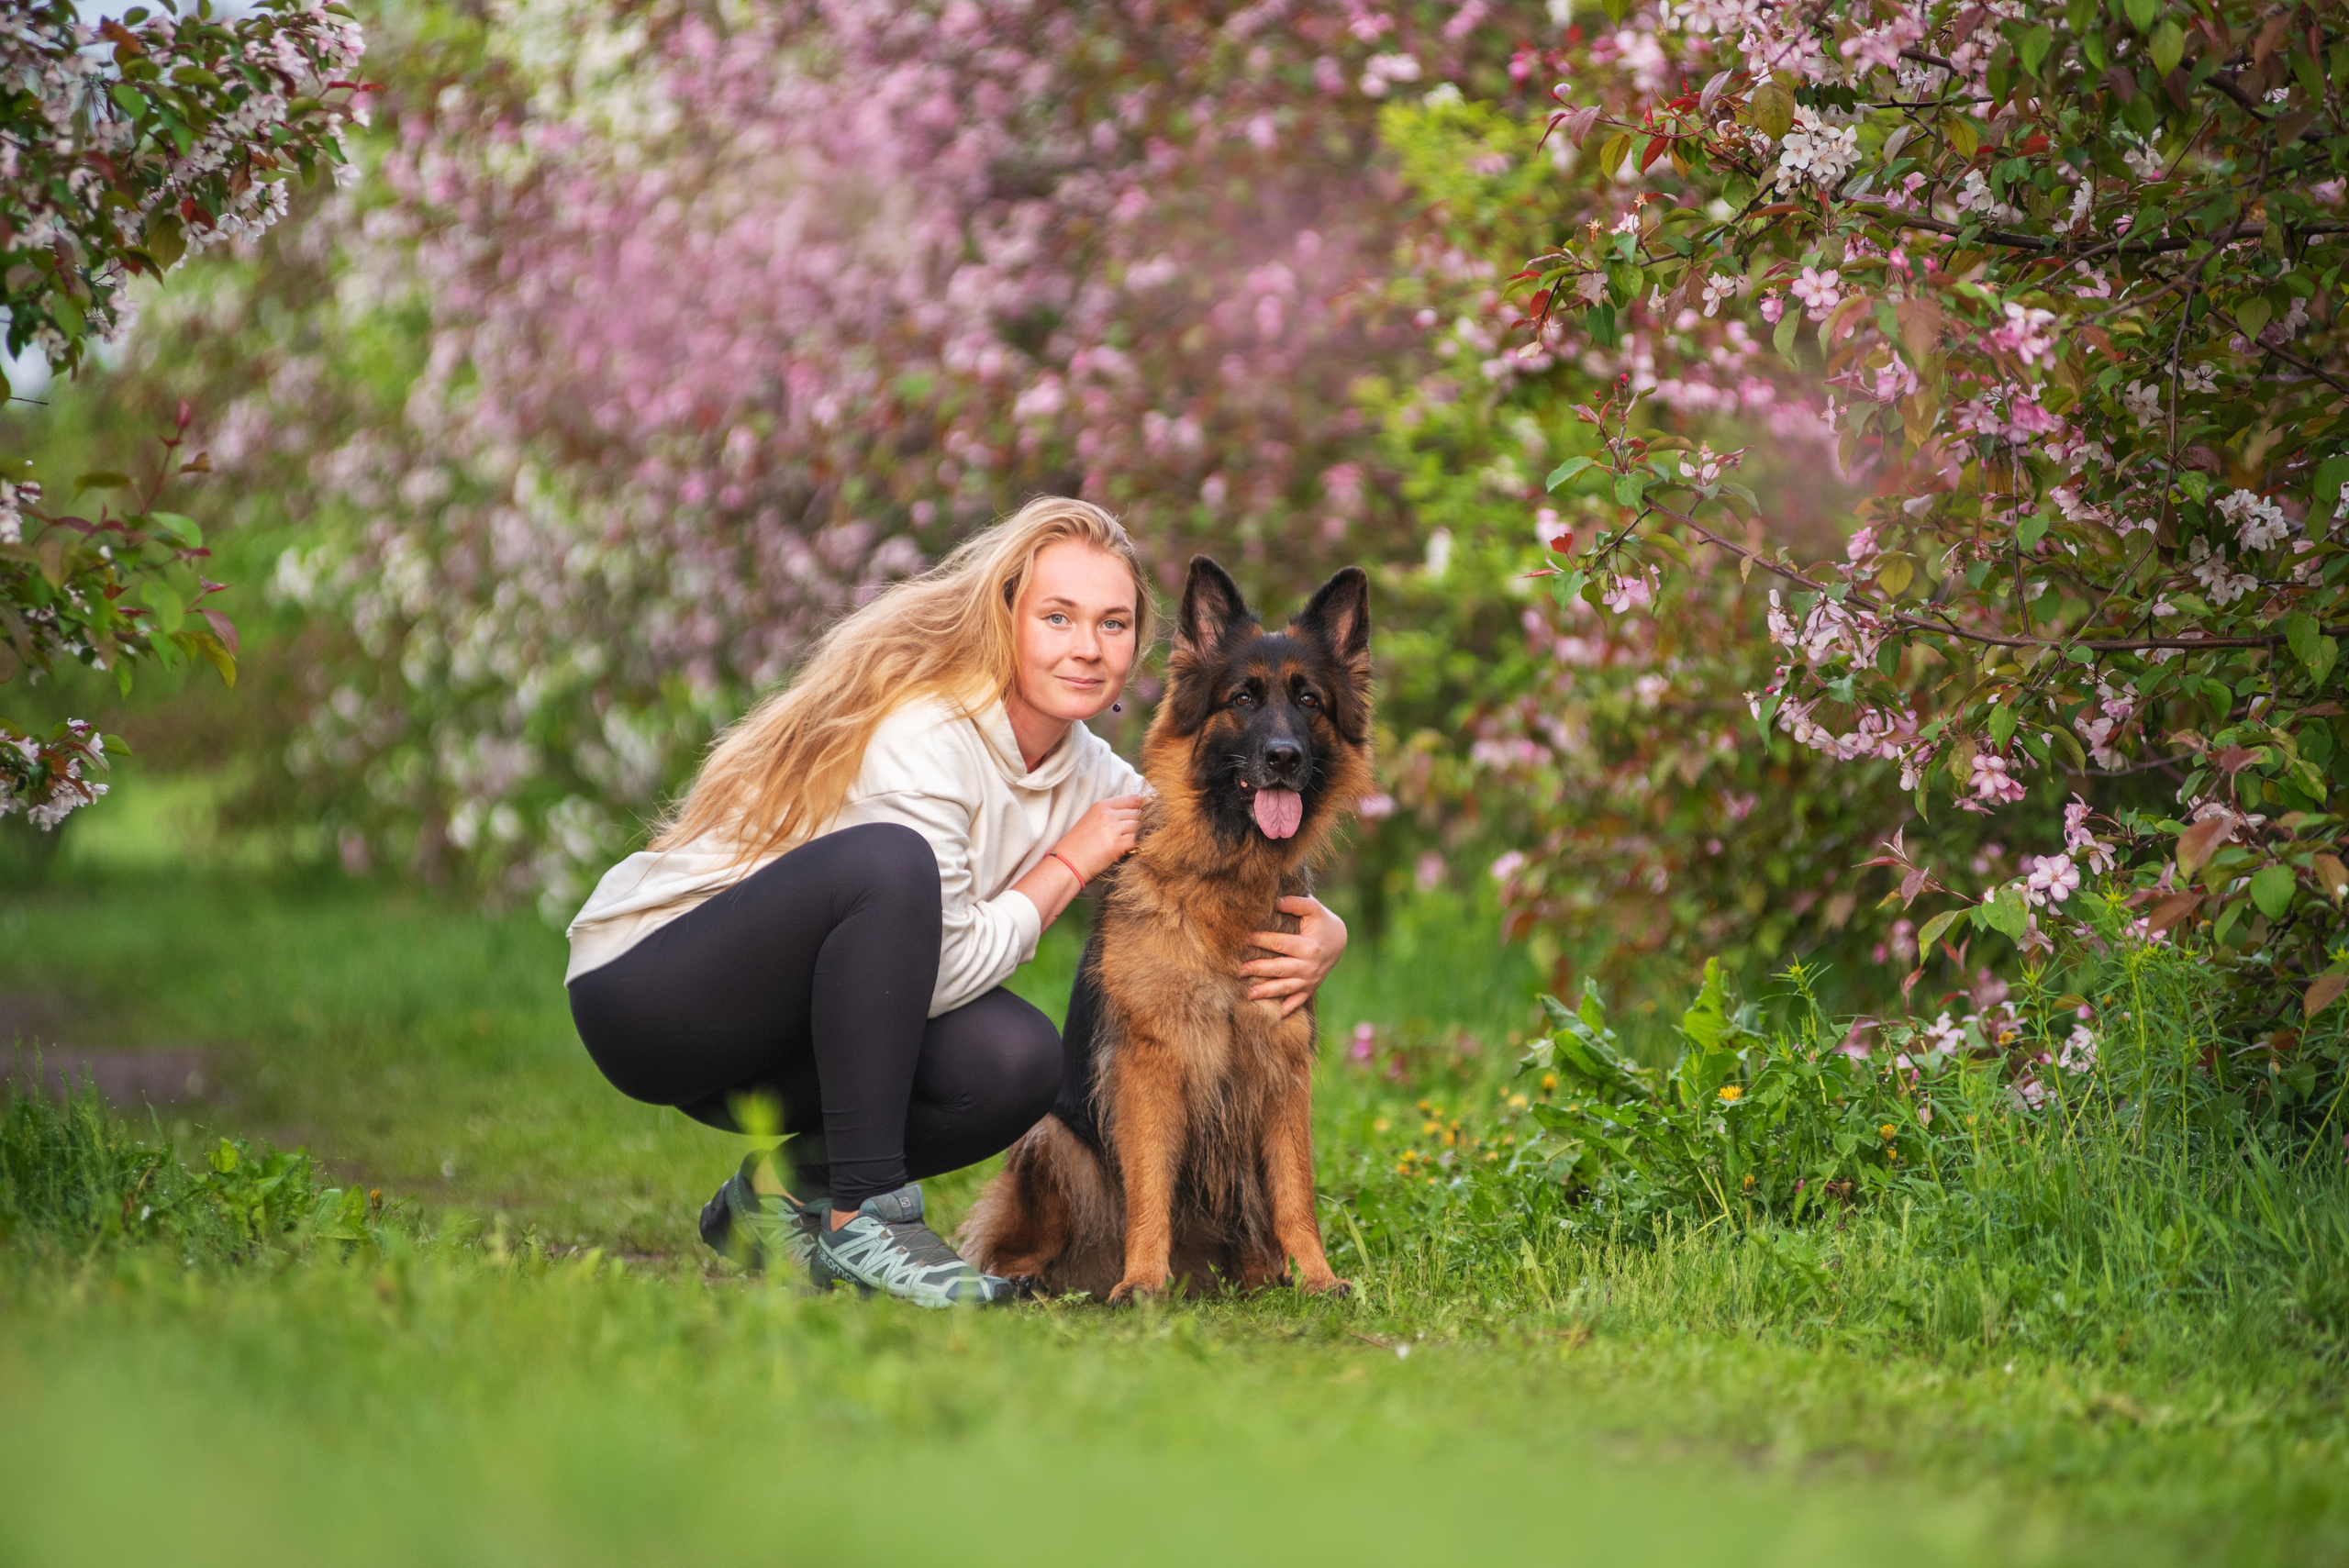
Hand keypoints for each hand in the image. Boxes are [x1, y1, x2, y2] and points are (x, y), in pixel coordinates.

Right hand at [1053, 794, 1145, 881]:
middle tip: (1148, 830)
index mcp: (1101, 806)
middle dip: (1145, 822)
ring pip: (1140, 826)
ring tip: (1142, 841)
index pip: (1132, 799)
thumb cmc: (1077, 846)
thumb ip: (1110, 815)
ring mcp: (1113, 829)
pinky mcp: (1117, 845)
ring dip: (1143, 834)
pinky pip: (1138, 840)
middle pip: (1139, 813)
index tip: (1151, 811)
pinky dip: (1140, 845)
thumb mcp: (1091, 821)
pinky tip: (1137, 849)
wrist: (1067, 863)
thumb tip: (1134, 816)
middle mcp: (1108, 814)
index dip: (1145, 805)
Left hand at [1241, 895, 1347, 1016]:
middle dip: (1259, 969)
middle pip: (1279, 968)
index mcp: (1308, 946)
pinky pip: (1298, 1000)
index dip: (1261, 940)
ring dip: (1267, 992)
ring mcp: (1310, 979)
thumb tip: (1276, 901)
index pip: (1280, 943)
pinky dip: (1288, 1007)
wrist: (1339, 941)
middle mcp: (1309, 966)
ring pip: (1285, 987)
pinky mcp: (1310, 988)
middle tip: (1239, 970)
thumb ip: (1296, 903)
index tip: (1244, 939)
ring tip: (1249, 994)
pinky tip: (1275, 1014)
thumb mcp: (1313, 909)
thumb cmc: (1321, 922)